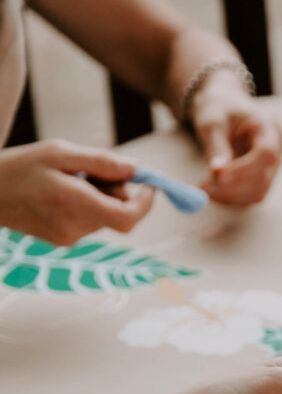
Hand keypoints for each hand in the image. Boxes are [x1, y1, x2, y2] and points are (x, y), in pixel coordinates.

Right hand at [0, 140, 153, 245]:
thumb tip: (136, 169)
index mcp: (73, 203)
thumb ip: (101, 162)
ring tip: (70, 178)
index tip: (149, 184)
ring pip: (105, 217)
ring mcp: (68, 238)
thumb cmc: (20, 167)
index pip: (127, 218)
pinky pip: (90, 221)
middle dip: (119, 191)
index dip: (145, 203)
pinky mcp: (63, 241)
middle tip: (94, 169)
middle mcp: (74, 228)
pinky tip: (63, 192)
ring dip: (101, 197)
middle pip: (119, 214)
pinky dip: (88, 205)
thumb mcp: (59, 152)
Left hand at [191, 74, 281, 206]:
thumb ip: (217, 146)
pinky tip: (214, 190)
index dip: (243, 170)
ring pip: (258, 192)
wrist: (222, 105)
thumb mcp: (212, 121)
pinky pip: (251, 194)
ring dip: (231, 197)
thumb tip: (217, 172)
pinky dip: (232, 197)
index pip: (266, 154)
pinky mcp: (263, 175)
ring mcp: (273, 164)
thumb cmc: (217, 108)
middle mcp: (277, 147)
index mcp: (269, 126)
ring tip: (205, 188)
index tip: (217, 175)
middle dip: (233, 189)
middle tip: (203, 188)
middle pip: (264, 178)